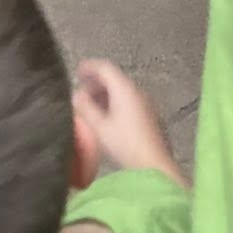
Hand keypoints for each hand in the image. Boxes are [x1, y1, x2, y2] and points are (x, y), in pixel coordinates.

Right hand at [74, 61, 186, 185]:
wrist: (155, 165)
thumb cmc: (126, 144)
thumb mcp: (100, 128)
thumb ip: (86, 109)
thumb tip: (76, 95)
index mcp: (125, 89)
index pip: (105, 68)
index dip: (90, 67)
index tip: (77, 71)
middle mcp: (137, 91)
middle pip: (115, 79)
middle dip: (96, 83)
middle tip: (82, 92)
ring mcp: (146, 104)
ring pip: (123, 91)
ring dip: (106, 95)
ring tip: (92, 108)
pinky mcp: (151, 117)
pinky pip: (130, 102)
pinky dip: (116, 104)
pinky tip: (109, 120)